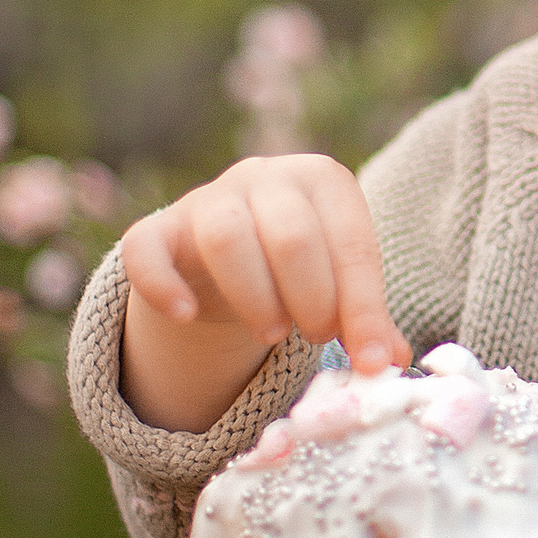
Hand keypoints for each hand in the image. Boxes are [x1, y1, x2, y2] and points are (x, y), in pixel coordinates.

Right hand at [118, 154, 405, 431]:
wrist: (226, 249)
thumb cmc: (300, 264)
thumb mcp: (338, 281)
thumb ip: (364, 319)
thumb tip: (390, 362)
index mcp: (325, 180)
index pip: (352, 242)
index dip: (363, 307)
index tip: (370, 360)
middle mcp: (266, 176)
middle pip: (292, 235)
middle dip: (312, 298)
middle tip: (317, 337)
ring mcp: (207, 198)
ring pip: (226, 236)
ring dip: (255, 295)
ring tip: (273, 334)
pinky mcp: (157, 229)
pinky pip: (147, 250)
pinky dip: (162, 285)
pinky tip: (187, 317)